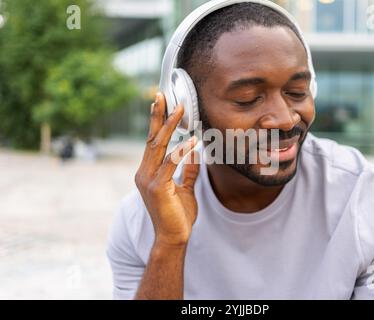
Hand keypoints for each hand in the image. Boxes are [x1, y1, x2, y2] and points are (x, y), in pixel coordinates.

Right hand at [135, 92, 199, 246]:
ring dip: (169, 126)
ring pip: (158, 147)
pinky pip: (171, 164)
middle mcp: (144, 173)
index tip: (161, 103)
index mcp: (149, 172)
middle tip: (163, 95)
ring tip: (180, 109)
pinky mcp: (157, 188)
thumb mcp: (184, 188)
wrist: (173, 238)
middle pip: (152, 138)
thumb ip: (187, 170)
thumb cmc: (177, 214)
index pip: (153, 142)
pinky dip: (181, 150)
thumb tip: (195, 152)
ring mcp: (148, 180)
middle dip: (158, 115)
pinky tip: (192, 139)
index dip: (156, 121)